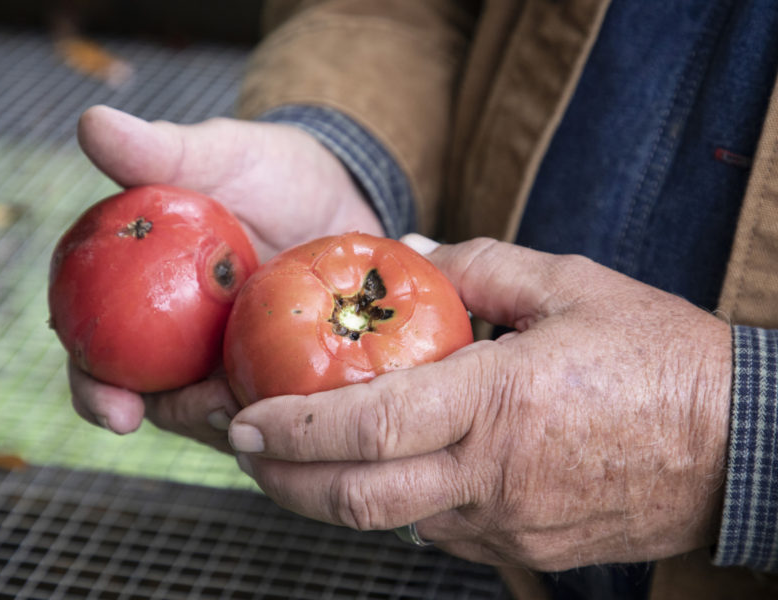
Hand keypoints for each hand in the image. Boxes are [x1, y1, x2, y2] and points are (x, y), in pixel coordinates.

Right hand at [69, 105, 382, 441]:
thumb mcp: (223, 157)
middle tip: (214, 407)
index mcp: (143, 302)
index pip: (100, 356)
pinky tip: (312, 402)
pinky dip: (291, 408)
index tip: (116, 411)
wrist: (340, 190)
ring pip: (226, 414)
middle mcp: (183, 343)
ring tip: (271, 403)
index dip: (95, 390)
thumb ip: (163, 152)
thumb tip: (92, 123)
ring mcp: (237, 362)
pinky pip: (283, 404)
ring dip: (242, 422)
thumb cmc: (270, 172)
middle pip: (161, 403)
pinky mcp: (286, 371)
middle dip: (181, 418)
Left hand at [229, 236, 731, 570]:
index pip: (368, 425)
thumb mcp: (570, 285)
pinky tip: (388, 472)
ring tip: (300, 458)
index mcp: (499, 402)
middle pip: (357, 500)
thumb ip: (480, 266)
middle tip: (246, 451)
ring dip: (332, 495)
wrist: (738, 444)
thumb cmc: (658, 358)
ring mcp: (507, 524)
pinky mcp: (525, 549)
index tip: (245, 418)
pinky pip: (439, 534)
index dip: (294, 427)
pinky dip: (397, 505)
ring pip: (391, 524)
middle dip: (284, 481)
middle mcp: (492, 475)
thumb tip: (411, 255)